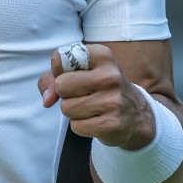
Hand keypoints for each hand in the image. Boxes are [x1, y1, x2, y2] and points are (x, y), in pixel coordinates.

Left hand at [37, 43, 155, 150]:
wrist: (136, 114)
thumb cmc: (100, 88)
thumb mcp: (80, 72)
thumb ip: (53, 77)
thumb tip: (47, 99)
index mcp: (102, 55)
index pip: (59, 59)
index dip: (59, 72)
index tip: (74, 75)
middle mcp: (110, 75)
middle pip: (61, 85)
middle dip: (65, 94)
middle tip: (83, 94)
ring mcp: (113, 100)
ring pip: (66, 108)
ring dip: (73, 111)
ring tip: (91, 107)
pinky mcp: (112, 123)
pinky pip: (76, 126)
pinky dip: (81, 126)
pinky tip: (96, 120)